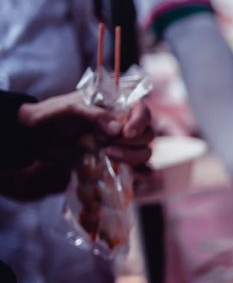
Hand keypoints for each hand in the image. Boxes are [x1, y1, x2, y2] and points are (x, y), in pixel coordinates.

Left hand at [18, 94, 152, 166]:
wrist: (35, 137)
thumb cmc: (52, 116)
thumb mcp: (70, 109)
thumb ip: (94, 115)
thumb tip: (118, 130)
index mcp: (116, 105)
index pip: (142, 110)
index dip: (139, 122)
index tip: (125, 134)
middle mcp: (123, 124)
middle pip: (147, 134)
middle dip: (133, 143)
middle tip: (110, 147)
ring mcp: (121, 144)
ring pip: (144, 152)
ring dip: (133, 157)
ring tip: (109, 156)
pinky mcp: (116, 161)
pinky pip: (137, 168)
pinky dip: (144, 173)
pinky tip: (144, 177)